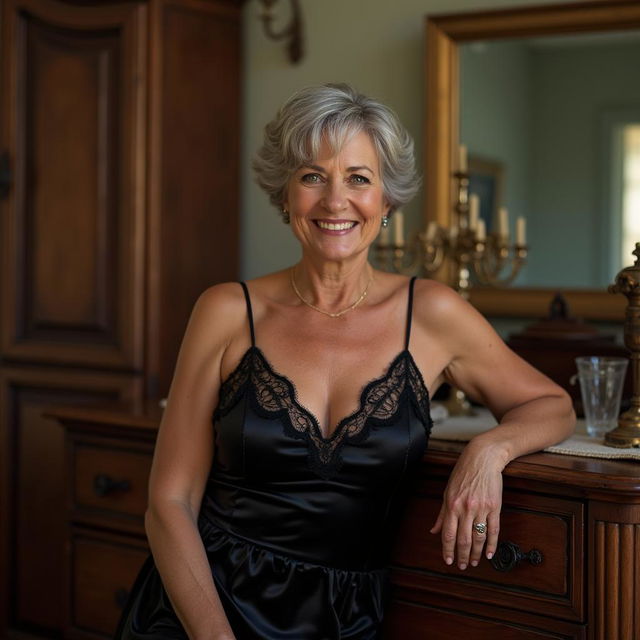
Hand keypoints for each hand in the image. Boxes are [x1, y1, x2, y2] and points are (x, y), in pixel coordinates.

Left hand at [430, 440, 503, 569]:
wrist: (482, 459)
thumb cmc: (463, 473)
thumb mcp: (447, 491)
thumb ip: (442, 513)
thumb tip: (434, 531)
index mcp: (452, 504)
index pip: (448, 533)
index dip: (447, 550)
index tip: (448, 561)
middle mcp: (466, 508)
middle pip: (464, 539)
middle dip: (462, 556)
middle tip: (463, 566)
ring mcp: (481, 509)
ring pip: (479, 537)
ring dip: (477, 553)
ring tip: (475, 562)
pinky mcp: (495, 508)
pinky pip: (494, 530)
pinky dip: (492, 544)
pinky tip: (490, 553)